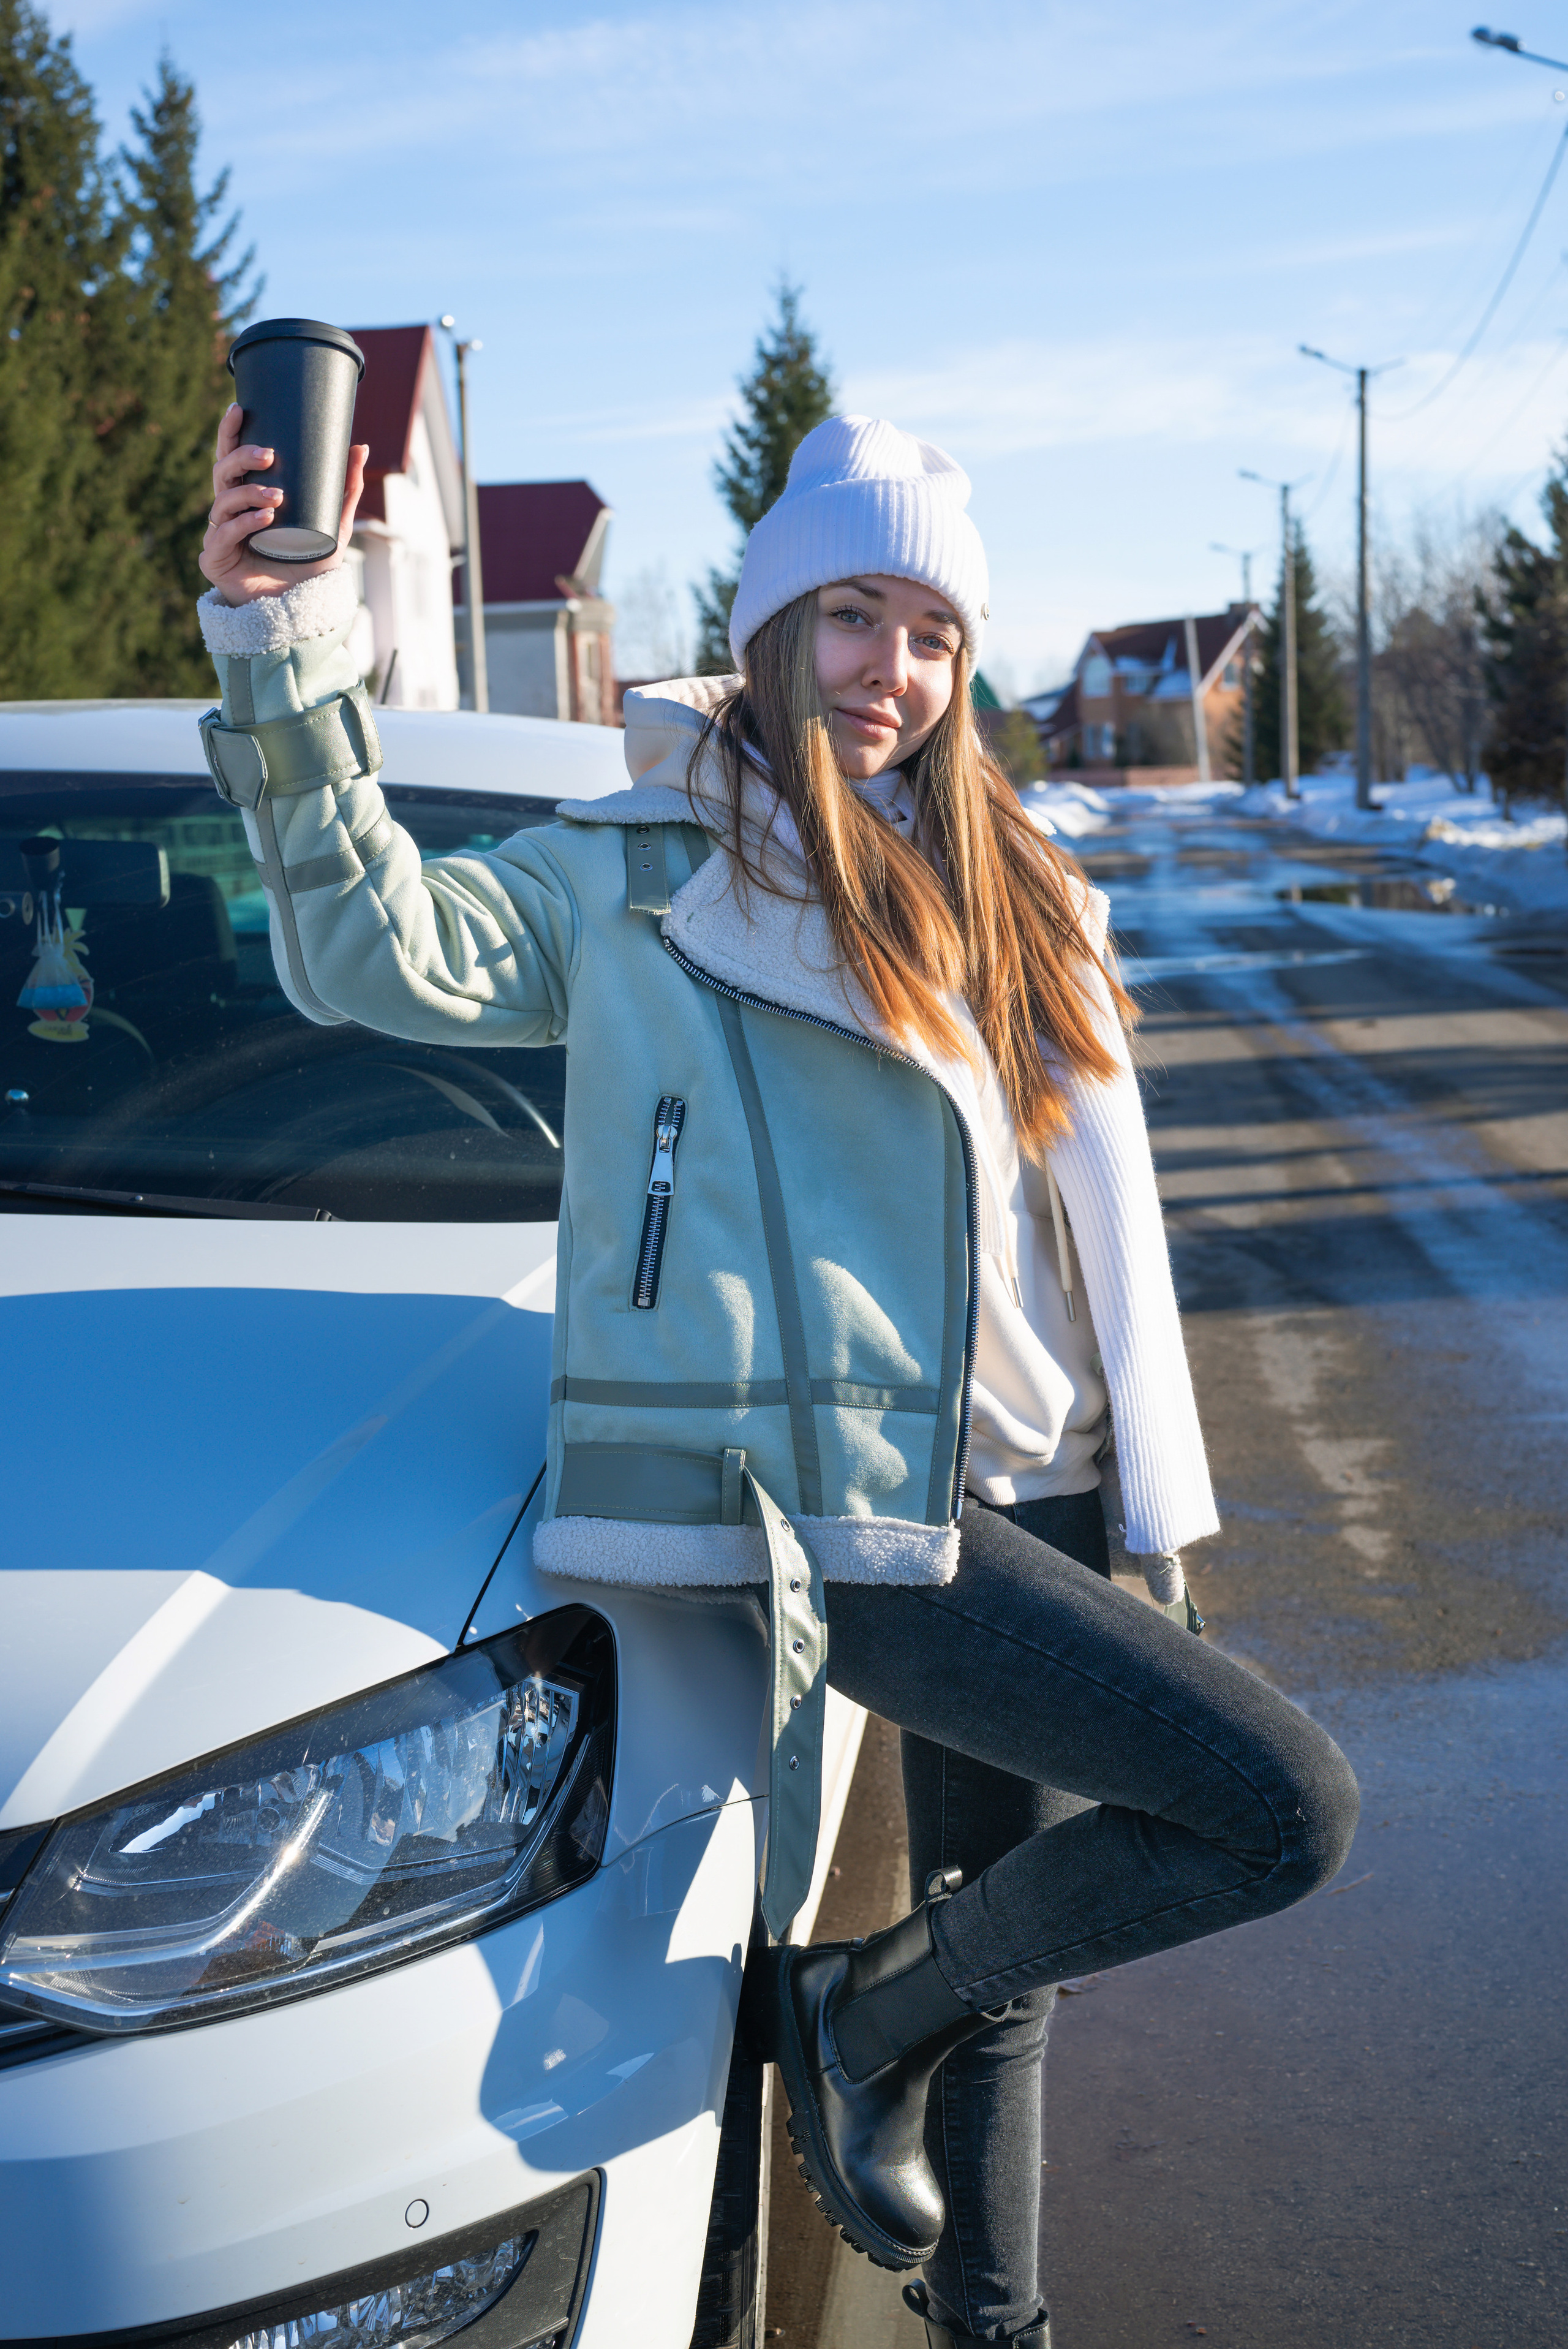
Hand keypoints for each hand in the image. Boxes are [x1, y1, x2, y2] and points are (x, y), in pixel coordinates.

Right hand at [200, 403, 367, 606]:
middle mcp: (229, 510)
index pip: (232, 456)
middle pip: (222, 471)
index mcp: (247, 495)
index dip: (230, 431)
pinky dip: (243, 524)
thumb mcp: (335, 524)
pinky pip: (222, 534)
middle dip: (241, 457)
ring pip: (222, 501)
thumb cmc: (309, 564)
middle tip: (268, 455)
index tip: (240, 409)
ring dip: (248, 493)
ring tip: (277, 498)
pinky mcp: (215, 559)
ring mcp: (218, 534)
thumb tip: (361, 447)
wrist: (301, 609)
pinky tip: (263, 520)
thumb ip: (346, 488)